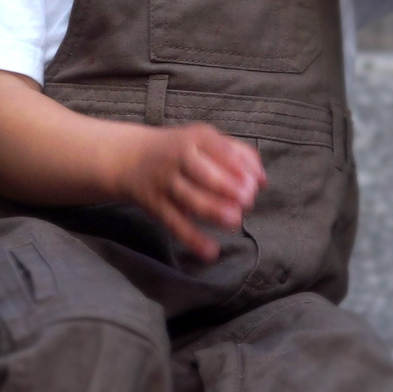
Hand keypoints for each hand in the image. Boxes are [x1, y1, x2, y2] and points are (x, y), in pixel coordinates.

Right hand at [121, 123, 264, 262]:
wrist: (129, 158)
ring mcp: (166, 183)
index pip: (219, 150)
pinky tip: (210, 252)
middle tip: (247, 201)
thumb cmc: (179, 149)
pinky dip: (192, 238)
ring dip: (213, 210)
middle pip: (203, 173)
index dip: (237, 167)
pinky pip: (175, 223)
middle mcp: (179, 159)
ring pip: (190, 199)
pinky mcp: (157, 206)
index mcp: (196, 139)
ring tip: (234, 221)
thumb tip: (263, 181)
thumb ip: (238, 154)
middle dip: (226, 187)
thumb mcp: (205, 139)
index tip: (253, 185)